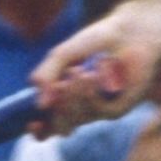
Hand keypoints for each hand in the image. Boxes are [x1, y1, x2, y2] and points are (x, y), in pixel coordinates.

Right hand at [33, 0, 160, 126]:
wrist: (129, 32)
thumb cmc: (98, 40)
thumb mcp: (63, 55)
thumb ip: (46, 74)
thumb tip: (39, 104)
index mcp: (66, 97)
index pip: (48, 125)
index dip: (38, 129)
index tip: (31, 123)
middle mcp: (82, 107)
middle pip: (61, 127)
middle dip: (56, 111)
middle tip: (57, 87)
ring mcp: (100, 110)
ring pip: (77, 119)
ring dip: (73, 96)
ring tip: (78, 71)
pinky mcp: (119, 108)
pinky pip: (99, 112)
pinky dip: (90, 94)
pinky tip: (93, 74)